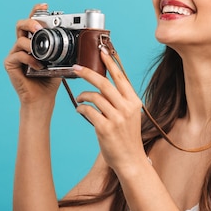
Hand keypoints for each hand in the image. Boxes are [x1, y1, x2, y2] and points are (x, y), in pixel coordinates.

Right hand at [4, 3, 60, 104]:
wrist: (42, 98)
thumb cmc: (50, 79)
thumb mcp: (60, 60)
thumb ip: (62, 49)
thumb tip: (77, 39)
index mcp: (33, 42)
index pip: (32, 22)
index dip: (36, 11)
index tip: (45, 5)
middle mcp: (22, 45)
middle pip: (21, 24)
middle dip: (31, 22)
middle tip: (40, 29)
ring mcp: (14, 54)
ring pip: (20, 40)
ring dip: (32, 46)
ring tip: (41, 55)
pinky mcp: (10, 64)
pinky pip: (18, 55)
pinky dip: (30, 60)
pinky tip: (38, 67)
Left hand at [73, 47, 145, 172]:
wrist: (130, 160)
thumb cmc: (127, 136)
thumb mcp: (130, 114)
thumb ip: (120, 99)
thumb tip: (104, 82)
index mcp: (133, 101)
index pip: (120, 77)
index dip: (110, 63)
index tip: (101, 51)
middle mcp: (126, 108)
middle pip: (104, 83)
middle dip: (88, 73)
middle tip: (77, 68)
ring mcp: (116, 118)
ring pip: (94, 96)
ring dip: (83, 95)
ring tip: (80, 99)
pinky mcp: (105, 128)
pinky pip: (88, 111)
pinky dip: (82, 108)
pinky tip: (80, 110)